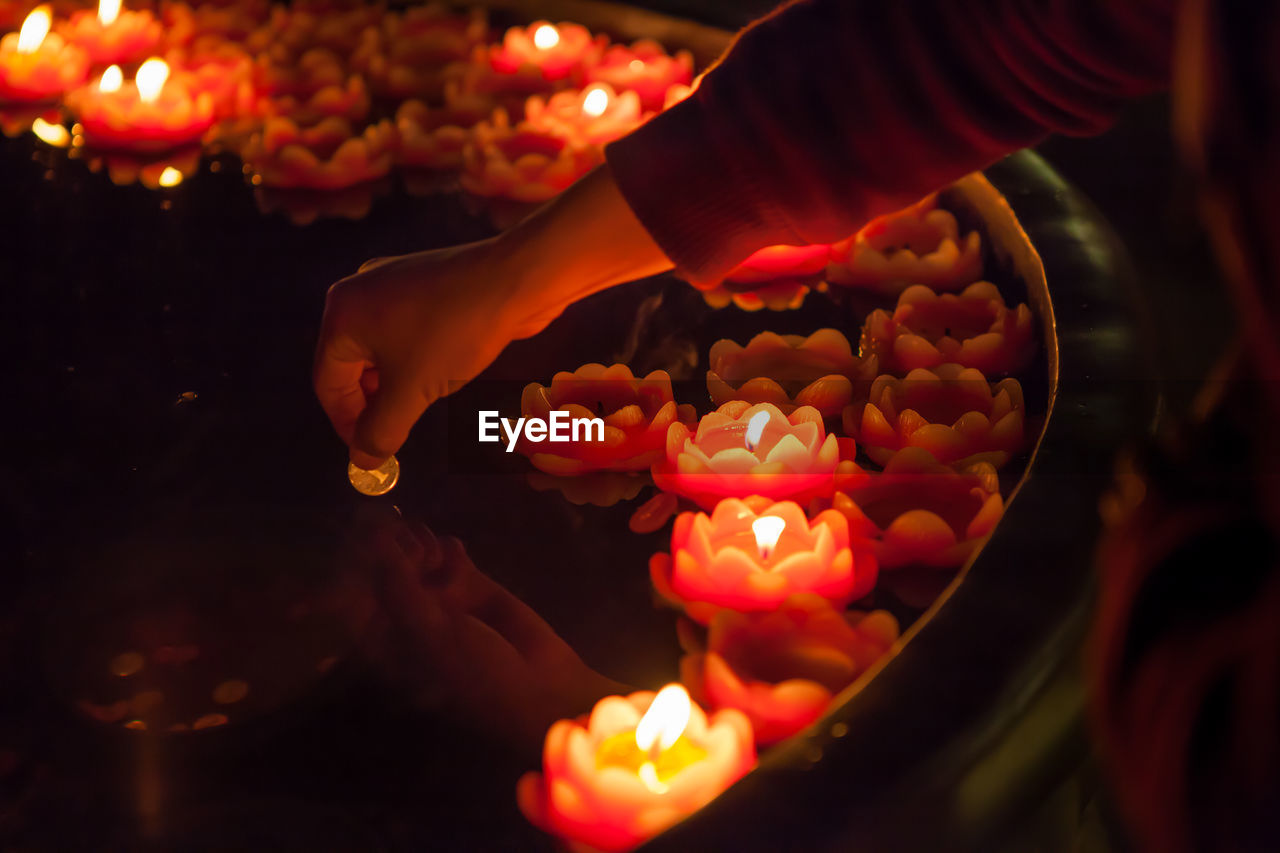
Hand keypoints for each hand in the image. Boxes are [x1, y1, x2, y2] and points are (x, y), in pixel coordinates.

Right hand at [314, 239, 524, 468]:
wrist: (515, 282)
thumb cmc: (456, 331)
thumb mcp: (411, 391)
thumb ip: (381, 430)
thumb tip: (364, 459)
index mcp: (342, 313)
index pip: (328, 382)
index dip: (346, 423)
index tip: (369, 451)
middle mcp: (359, 292)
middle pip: (351, 365)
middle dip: (372, 404)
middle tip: (393, 435)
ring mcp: (392, 285)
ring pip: (381, 351)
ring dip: (395, 385)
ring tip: (419, 404)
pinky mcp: (423, 287)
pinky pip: (406, 334)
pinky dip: (414, 361)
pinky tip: (438, 375)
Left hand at [355, 517, 624, 749]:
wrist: (538, 685)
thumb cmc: (474, 674)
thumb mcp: (429, 634)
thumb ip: (400, 585)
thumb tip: (373, 539)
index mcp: (382, 639)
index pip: (352, 593)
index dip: (356, 564)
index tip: (365, 537)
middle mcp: (403, 616)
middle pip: (381, 568)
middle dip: (389, 549)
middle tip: (409, 545)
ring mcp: (436, 598)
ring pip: (412, 555)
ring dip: (417, 543)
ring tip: (434, 553)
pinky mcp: (469, 584)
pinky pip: (447, 554)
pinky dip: (447, 547)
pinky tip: (456, 555)